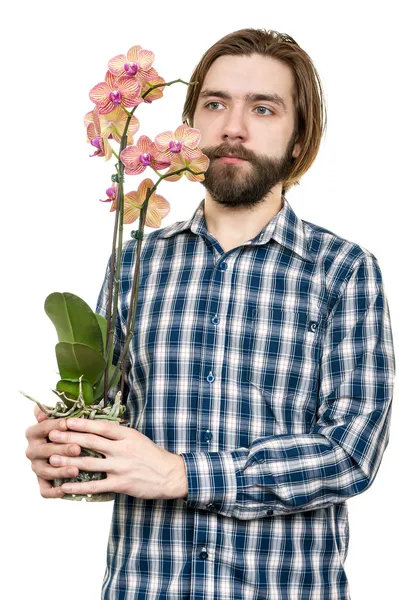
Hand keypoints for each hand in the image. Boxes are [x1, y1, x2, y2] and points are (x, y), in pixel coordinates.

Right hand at [25, 406, 81, 498]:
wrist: (67, 447)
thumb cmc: (66, 430)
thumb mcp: (61, 418)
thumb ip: (54, 411)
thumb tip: (42, 408)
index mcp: (34, 433)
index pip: (43, 427)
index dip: (55, 425)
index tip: (67, 424)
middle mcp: (32, 450)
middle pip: (45, 450)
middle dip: (62, 449)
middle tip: (77, 448)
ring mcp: (37, 467)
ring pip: (45, 471)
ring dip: (60, 471)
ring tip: (76, 469)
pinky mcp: (42, 482)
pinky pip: (45, 490)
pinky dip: (54, 492)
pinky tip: (66, 490)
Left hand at [47, 418, 187, 498]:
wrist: (171, 475)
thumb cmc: (152, 456)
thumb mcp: (137, 438)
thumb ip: (119, 435)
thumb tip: (98, 428)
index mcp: (127, 435)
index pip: (100, 426)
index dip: (82, 423)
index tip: (65, 421)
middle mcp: (122, 449)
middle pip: (91, 441)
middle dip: (69, 438)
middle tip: (52, 435)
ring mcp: (121, 467)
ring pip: (89, 462)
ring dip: (68, 460)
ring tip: (52, 458)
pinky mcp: (121, 484)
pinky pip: (96, 486)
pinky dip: (79, 486)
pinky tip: (65, 486)